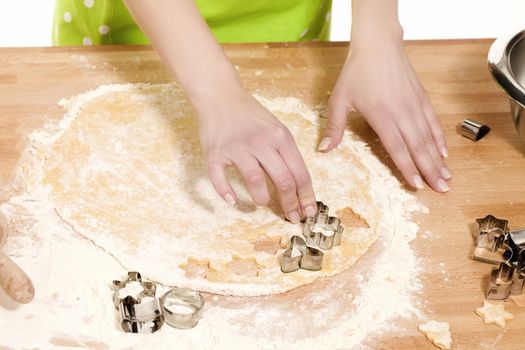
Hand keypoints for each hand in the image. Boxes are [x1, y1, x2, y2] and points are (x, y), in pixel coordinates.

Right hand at [194, 85, 316, 221]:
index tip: (308, 211)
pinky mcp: (215, 153)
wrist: (220, 95)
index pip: (299, 172)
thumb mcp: (276, 127)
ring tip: (262, 203)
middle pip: (282, 180)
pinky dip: (226, 193)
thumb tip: (299, 184)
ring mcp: (237, 148)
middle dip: (290, 203)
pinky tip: (232, 200)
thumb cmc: (250, 114)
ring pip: (255, 181)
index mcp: (280, 137)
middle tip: (291, 216)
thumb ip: (286, 152)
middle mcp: (261, 142)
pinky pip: (220, 178)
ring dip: (261, 198)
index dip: (306, 196)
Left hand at [320, 37, 450, 192]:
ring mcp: (414, 106)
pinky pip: (433, 122)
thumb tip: (323, 149)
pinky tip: (444, 152)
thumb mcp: (340, 99)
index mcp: (382, 117)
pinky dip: (440, 138)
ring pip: (429, 137)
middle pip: (418, 147)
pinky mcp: (421, 98)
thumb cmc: (357, 72)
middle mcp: (402, 113)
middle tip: (441, 190)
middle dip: (430, 171)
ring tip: (447, 177)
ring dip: (438, 159)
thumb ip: (334, 126)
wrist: (378, 44)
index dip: (407, 168)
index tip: (417, 186)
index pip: (397, 148)